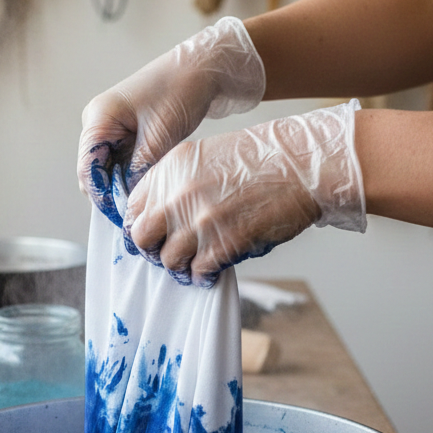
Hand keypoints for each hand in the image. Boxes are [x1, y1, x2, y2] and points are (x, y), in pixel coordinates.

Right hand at [77, 17, 264, 214]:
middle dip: (112, 192)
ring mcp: (110, 127)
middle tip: (135, 213)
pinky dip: (132, 175)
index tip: (121, 214)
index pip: (87, 168)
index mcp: (98, 118)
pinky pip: (121, 162)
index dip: (102, 194)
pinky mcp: (125, 132)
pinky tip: (147, 186)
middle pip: (94, 171)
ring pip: (108, 169)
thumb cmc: (181, 90)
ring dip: (123, 185)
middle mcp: (98, 123)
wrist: (202, 68)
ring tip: (143, 201)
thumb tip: (130, 201)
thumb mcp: (160, 137)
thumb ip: (139, 170)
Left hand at [123, 100, 365, 285]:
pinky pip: (198, 272)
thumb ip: (176, 183)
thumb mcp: (205, 156)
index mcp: (170, 170)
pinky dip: (203, 276)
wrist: (300, 166)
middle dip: (152, 250)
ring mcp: (198, 222)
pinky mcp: (221, 245)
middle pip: (142, 237)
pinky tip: (211, 271)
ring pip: (169, 260)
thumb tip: (159, 214)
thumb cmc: (259, 160)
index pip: (132, 207)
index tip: (150, 235)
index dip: (140, 226)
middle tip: (167, 254)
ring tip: (194, 265)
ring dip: (180, 267)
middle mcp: (177, 196)